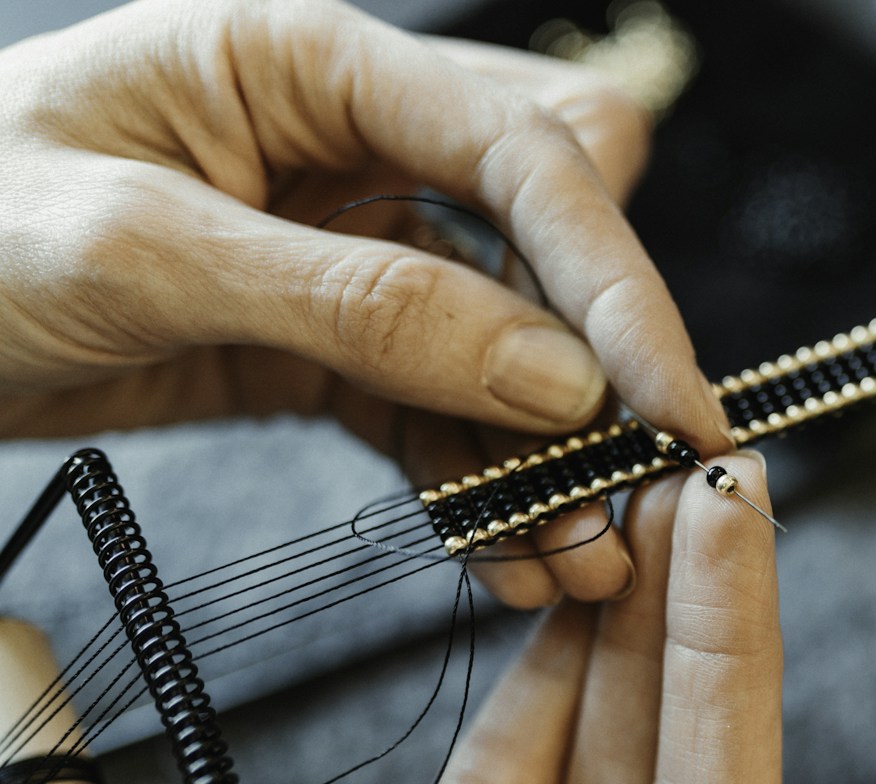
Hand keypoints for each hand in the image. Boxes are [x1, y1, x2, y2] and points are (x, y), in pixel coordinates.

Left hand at [0, 0, 732, 603]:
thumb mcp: (137, 249)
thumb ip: (354, 303)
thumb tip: (548, 374)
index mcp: (312, 65)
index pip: (521, 154)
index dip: (614, 277)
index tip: (669, 399)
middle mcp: (354, 147)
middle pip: (551, 241)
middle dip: (601, 364)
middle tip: (631, 482)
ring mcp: (351, 251)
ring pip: (509, 345)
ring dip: (549, 450)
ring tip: (578, 556)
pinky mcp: (330, 346)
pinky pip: (438, 412)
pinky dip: (477, 484)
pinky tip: (506, 554)